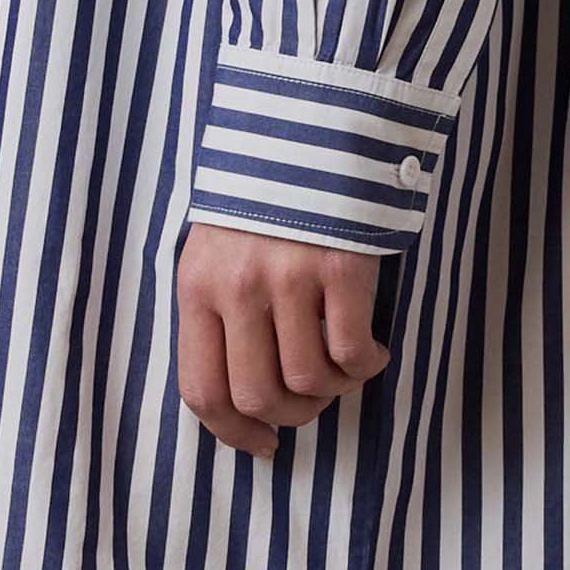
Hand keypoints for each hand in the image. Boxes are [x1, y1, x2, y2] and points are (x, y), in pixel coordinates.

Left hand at [176, 221, 391, 454]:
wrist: (309, 125)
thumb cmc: (263, 198)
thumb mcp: (217, 250)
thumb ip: (221, 312)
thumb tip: (247, 397)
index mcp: (196, 286)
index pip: (201, 388)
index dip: (232, 432)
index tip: (261, 444)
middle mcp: (237, 286)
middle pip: (257, 394)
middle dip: (291, 415)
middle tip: (313, 401)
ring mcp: (288, 276)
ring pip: (308, 379)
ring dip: (333, 391)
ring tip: (345, 370)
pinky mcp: (340, 266)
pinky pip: (352, 350)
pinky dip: (366, 366)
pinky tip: (373, 350)